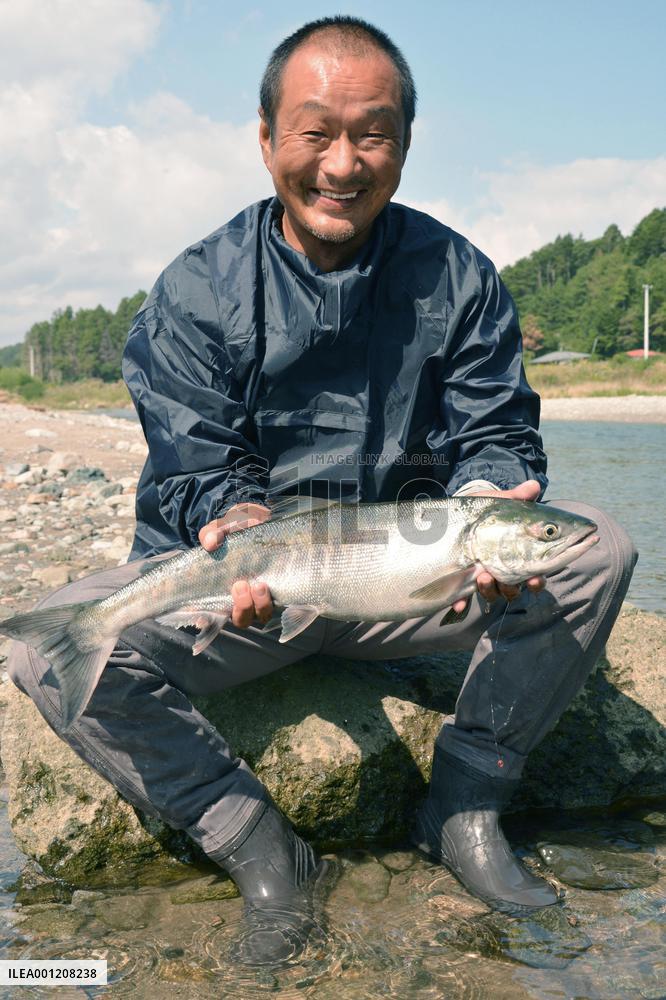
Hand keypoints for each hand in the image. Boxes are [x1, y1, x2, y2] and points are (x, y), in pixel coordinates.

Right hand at [198, 503, 273, 627]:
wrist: (261, 521)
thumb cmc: (235, 530)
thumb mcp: (222, 527)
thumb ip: (213, 533)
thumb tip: (211, 543)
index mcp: (222, 590)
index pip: (210, 616)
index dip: (204, 621)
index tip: (201, 618)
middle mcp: (242, 600)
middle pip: (242, 619)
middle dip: (242, 607)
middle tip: (240, 585)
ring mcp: (262, 598)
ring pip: (262, 615)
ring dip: (260, 604)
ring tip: (260, 585)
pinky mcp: (281, 590)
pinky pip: (281, 604)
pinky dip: (276, 600)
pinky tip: (273, 589)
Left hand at [452, 480, 545, 613]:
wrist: (456, 516)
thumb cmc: (483, 512)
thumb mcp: (498, 504)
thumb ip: (516, 499)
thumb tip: (533, 487)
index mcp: (517, 557)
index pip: (534, 575)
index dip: (538, 580)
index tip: (536, 578)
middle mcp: (503, 572)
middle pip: (513, 591)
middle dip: (511, 588)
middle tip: (503, 578)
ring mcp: (483, 578)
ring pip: (492, 595)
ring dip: (489, 590)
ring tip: (482, 576)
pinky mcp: (462, 581)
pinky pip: (463, 598)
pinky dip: (461, 601)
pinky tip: (458, 603)